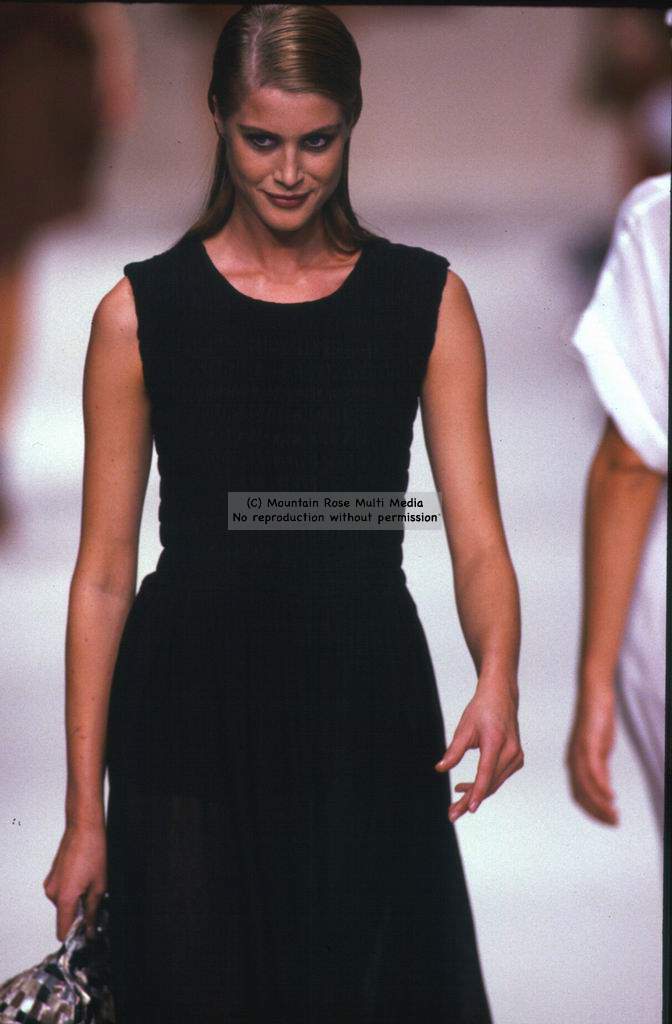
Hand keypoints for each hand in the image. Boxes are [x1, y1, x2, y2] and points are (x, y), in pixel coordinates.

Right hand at [42, 822, 107, 941]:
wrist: (84, 827)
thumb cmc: (93, 851)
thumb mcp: (99, 885)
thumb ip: (93, 911)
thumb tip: (90, 930)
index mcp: (64, 898)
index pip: (63, 931)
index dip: (76, 936)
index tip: (87, 934)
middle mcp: (52, 893)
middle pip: (65, 917)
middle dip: (80, 915)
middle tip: (97, 901)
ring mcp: (50, 884)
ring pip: (64, 904)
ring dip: (77, 901)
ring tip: (91, 883)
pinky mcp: (52, 877)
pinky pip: (61, 893)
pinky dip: (72, 891)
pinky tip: (84, 877)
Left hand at [434, 680, 523, 822]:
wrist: (501, 696)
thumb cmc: (481, 710)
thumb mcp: (464, 728)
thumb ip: (453, 751)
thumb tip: (440, 769)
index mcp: (496, 742)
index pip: (486, 773)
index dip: (477, 792)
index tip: (469, 809)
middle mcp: (511, 751)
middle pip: (490, 783)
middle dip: (470, 799)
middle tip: (452, 814)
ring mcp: (517, 756)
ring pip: (494, 783)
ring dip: (476, 793)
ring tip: (455, 801)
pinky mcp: (517, 759)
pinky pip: (498, 777)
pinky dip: (484, 784)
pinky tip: (466, 787)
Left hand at [565, 687, 617, 825]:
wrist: (594, 695)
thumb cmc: (597, 721)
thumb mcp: (600, 750)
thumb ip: (601, 770)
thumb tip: (605, 791)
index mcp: (574, 763)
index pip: (579, 795)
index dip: (591, 811)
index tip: (607, 821)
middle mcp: (573, 760)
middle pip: (581, 795)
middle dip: (597, 813)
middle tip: (614, 823)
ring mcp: (579, 752)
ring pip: (586, 786)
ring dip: (600, 804)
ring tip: (615, 815)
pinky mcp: (588, 743)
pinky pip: (592, 770)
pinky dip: (601, 787)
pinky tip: (611, 796)